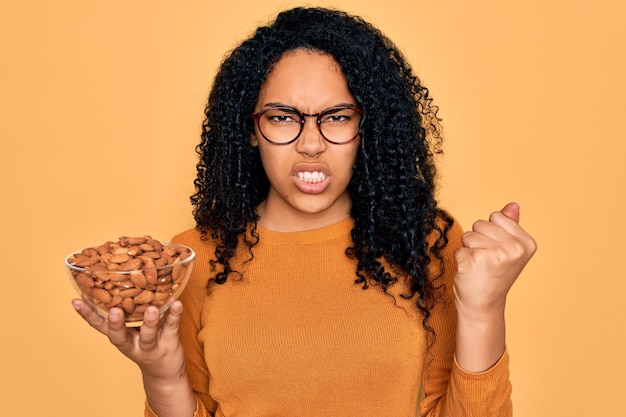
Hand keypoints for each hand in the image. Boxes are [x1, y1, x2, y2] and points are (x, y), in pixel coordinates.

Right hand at [72, 299, 186, 381]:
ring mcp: (151, 346)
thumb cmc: (146, 344)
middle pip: (120, 336)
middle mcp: (132, 344)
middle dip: (115, 324)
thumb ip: (127, 311)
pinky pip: (172, 327)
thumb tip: (118, 280)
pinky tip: (177, 303)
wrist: (165, 372)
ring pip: (148, 335)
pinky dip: (174, 315)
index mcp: (120, 337)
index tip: (76, 300)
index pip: (100, 326)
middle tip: (114, 311)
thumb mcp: (132, 330)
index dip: (87, 315)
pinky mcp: (169, 343)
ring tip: (152, 309)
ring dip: (149, 322)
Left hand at [454, 202, 536, 318]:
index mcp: (526, 243)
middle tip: (486, 261)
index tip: (497, 252)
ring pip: (468, 235)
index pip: (496, 216)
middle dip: (478, 240)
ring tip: (479, 266)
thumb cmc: (493, 276)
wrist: (483, 305)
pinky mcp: (475, 260)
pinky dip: (461, 259)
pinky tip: (471, 272)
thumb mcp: (507, 249)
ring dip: (469, 249)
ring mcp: (495, 255)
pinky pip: (459, 249)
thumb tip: (513, 205)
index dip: (491, 232)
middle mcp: (514, 249)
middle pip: (480, 224)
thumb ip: (509, 225)